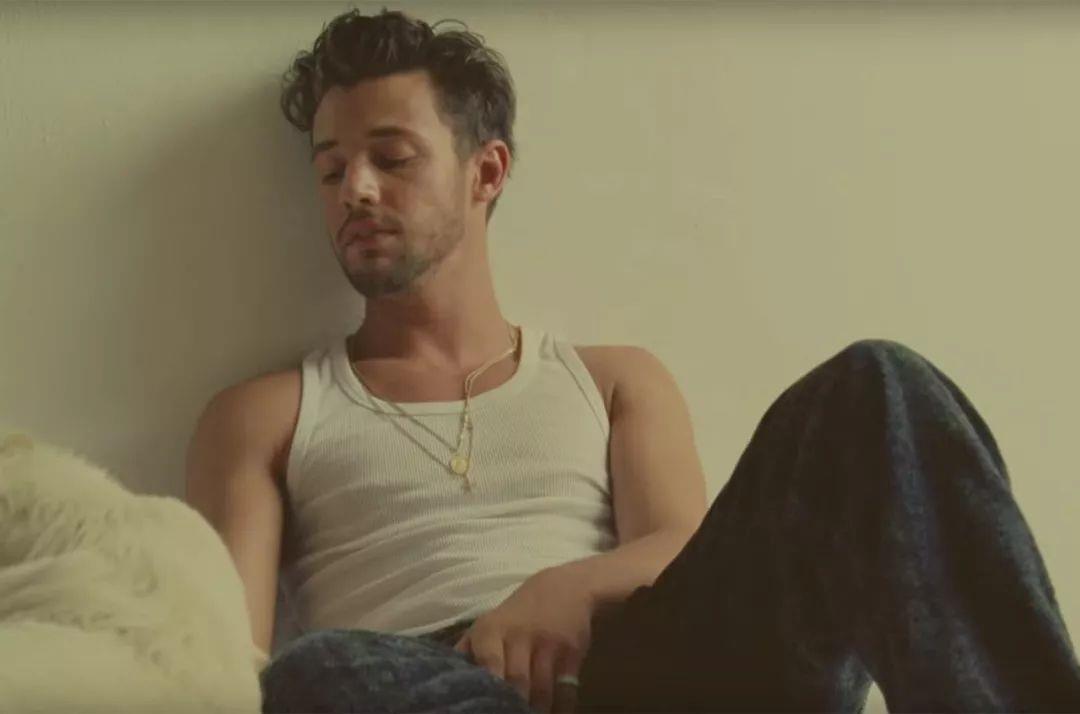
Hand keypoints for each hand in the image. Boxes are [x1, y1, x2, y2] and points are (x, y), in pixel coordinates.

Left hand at [454, 565, 593, 712]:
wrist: (564, 588)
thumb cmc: (516, 615)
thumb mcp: (488, 624)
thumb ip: (466, 651)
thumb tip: (439, 679)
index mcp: (491, 630)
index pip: (488, 661)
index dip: (489, 685)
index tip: (485, 705)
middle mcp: (519, 635)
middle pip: (517, 680)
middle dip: (513, 705)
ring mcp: (547, 644)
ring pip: (542, 689)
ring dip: (536, 711)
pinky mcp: (571, 653)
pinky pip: (566, 689)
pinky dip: (561, 707)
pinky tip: (554, 713)